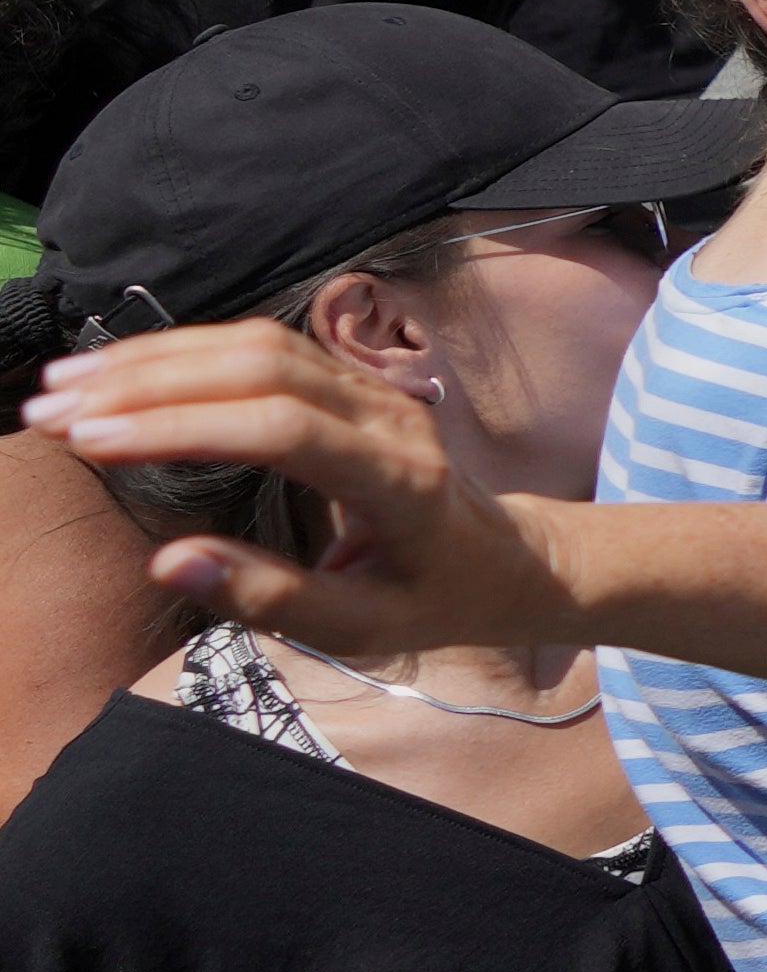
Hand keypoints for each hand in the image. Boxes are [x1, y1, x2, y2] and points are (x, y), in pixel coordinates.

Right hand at [26, 326, 584, 663]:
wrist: (512, 558)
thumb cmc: (436, 599)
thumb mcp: (364, 625)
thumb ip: (270, 597)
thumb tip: (169, 564)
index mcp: (403, 479)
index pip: (280, 428)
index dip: (182, 427)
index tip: (92, 440)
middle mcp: (389, 416)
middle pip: (259, 369)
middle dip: (145, 385)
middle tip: (50, 414)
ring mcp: (373, 389)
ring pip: (255, 345)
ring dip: (153, 361)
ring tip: (64, 389)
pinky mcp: (351, 380)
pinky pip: (261, 347)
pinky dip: (183, 354)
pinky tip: (118, 375)